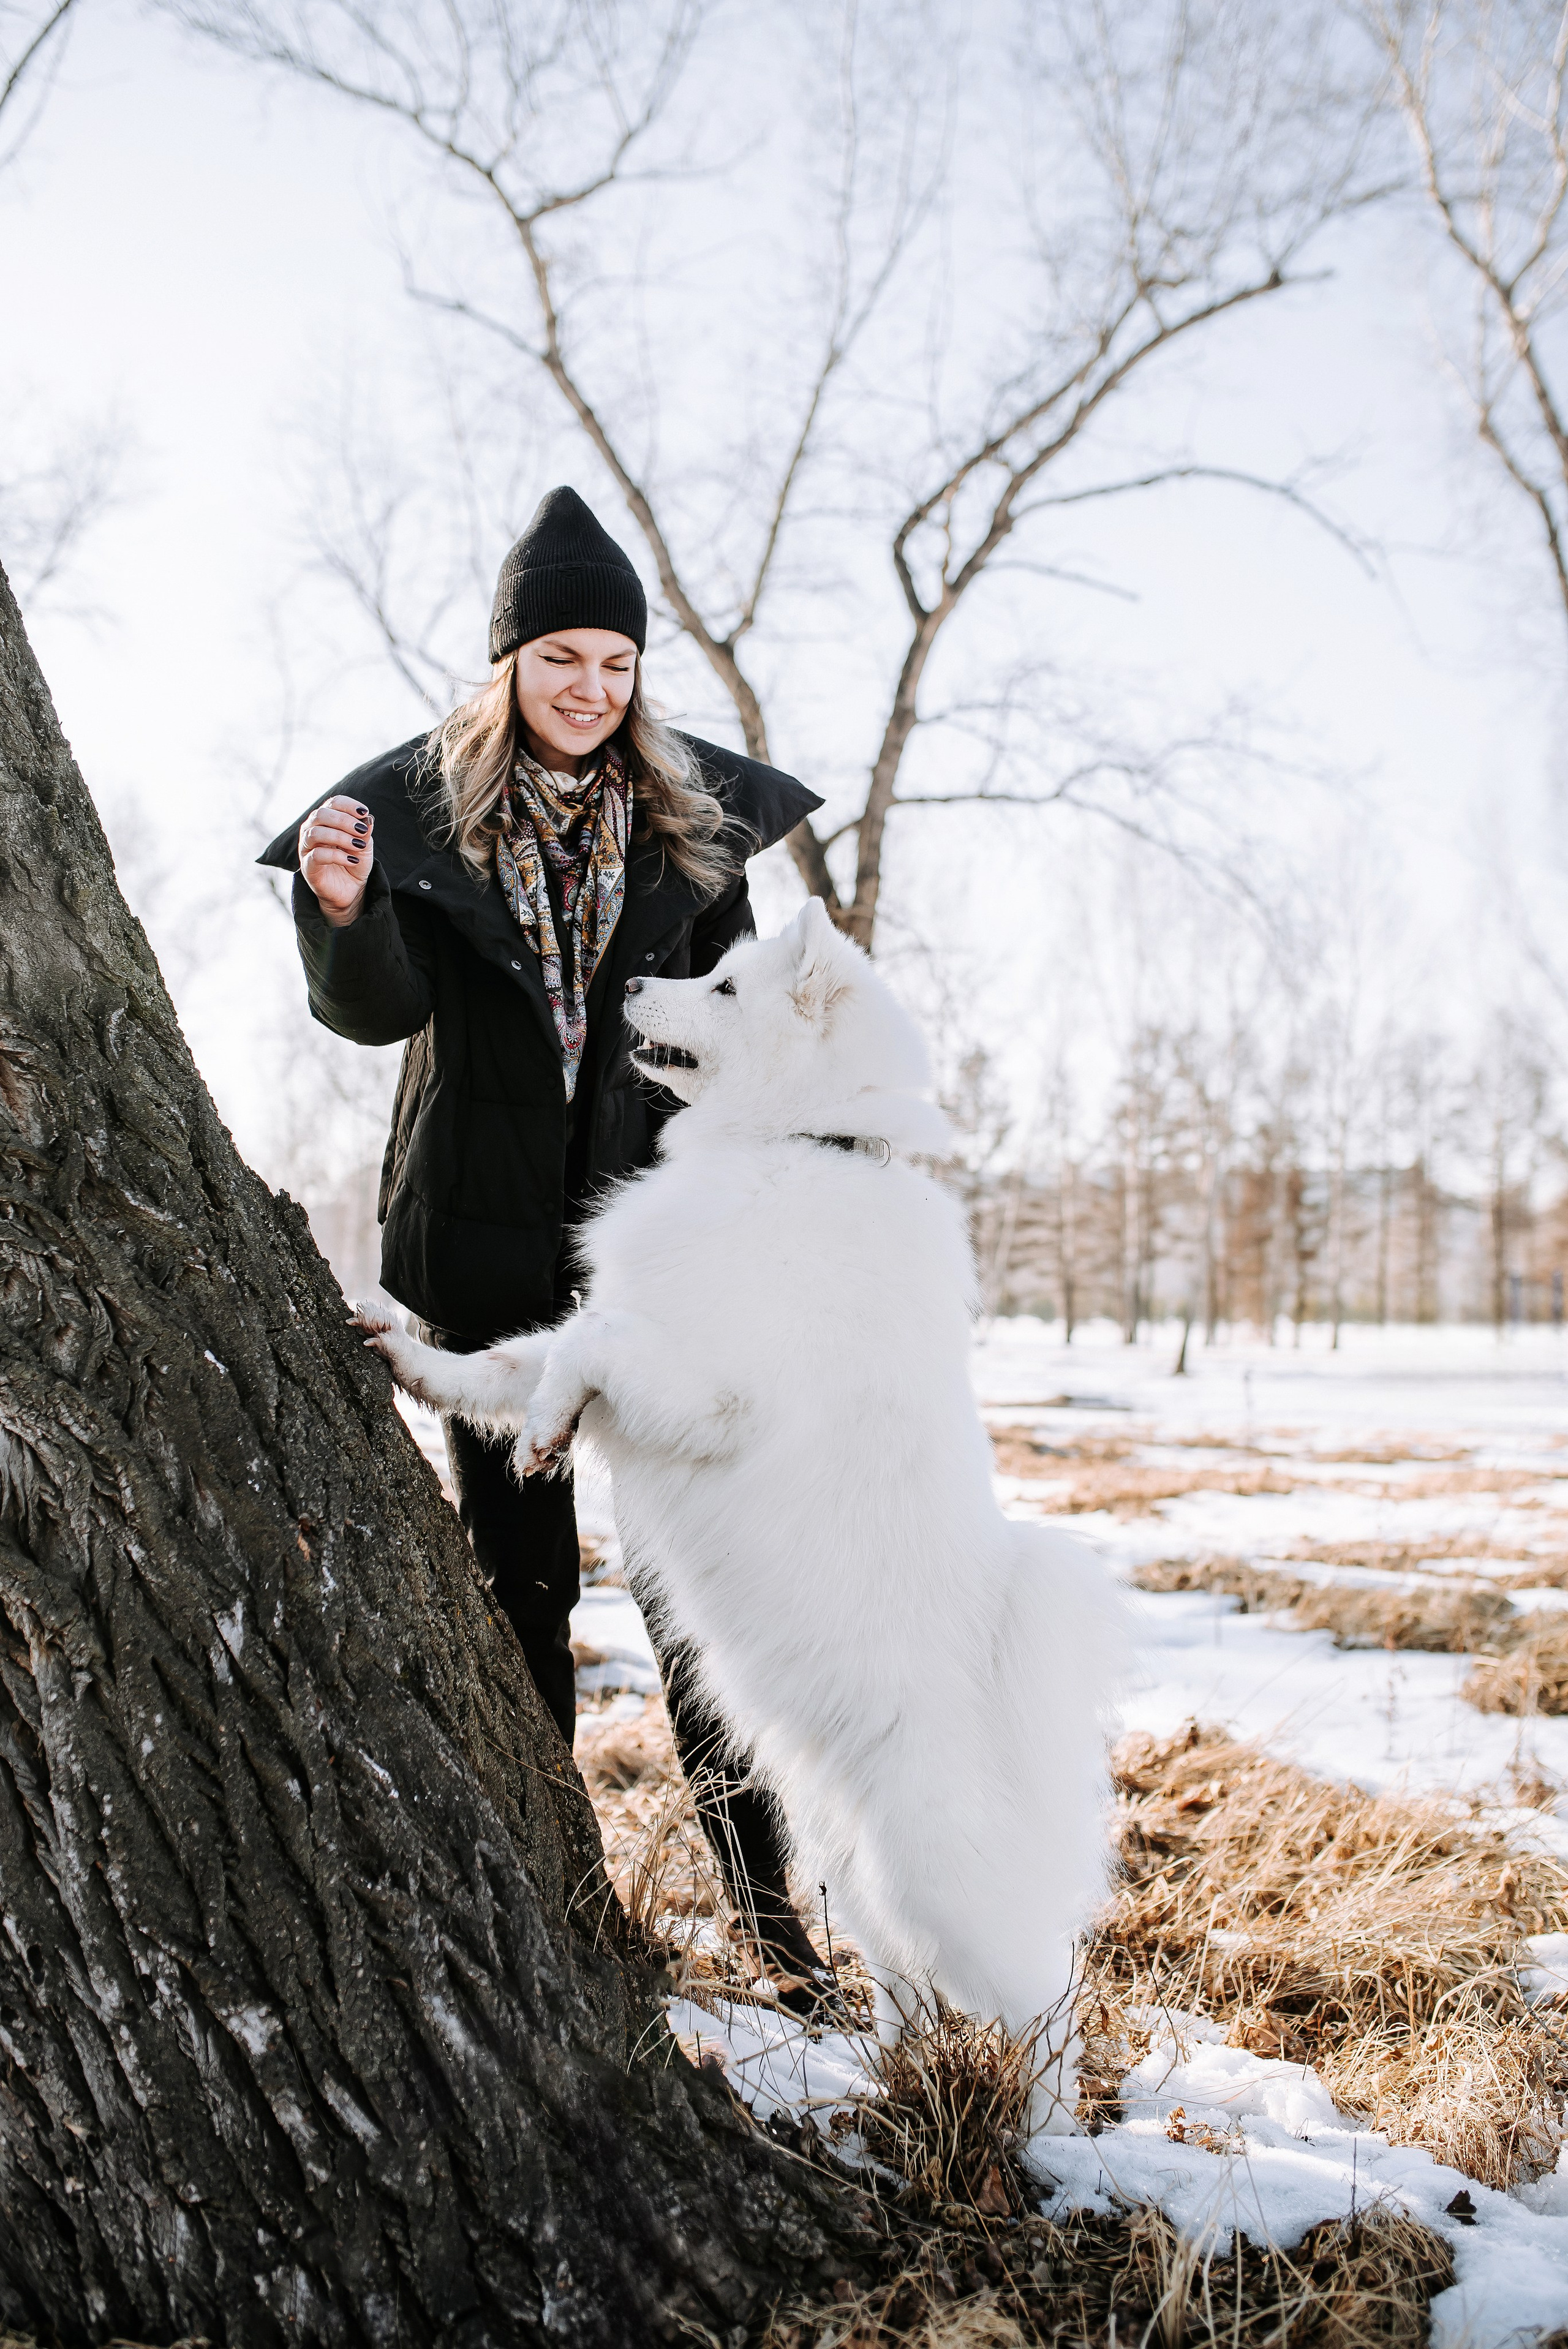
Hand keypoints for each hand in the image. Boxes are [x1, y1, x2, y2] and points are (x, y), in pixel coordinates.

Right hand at [299, 795, 373, 926]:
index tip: (364, 812)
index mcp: (326, 820)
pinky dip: (337, 856)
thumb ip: (365, 831)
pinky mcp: (307, 866)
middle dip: (344, 820)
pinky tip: (352, 860)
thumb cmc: (354, 861)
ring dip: (340, 837)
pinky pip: (317, 855)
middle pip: (321, 815)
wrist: (350, 889)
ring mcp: (307, 848)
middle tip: (361, 830)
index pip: (332, 803)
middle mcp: (312, 830)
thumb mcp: (364, 845)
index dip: (348, 805)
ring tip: (358, 845)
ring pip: (316, 833)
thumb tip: (367, 818)